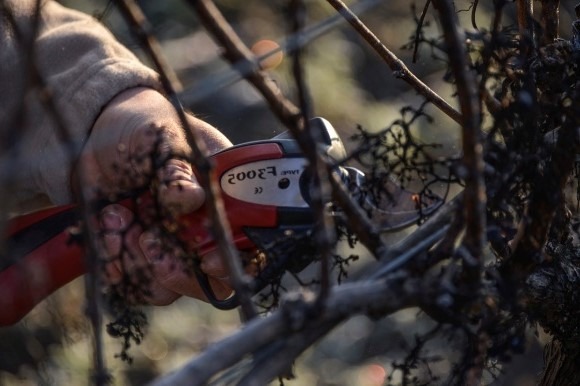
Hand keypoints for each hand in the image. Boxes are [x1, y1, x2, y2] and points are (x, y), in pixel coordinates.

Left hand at [77, 87, 232, 304]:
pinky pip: (131, 283)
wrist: (98, 131)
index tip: (206, 259)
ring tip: (117, 219)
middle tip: (148, 240)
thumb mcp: (163, 137)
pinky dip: (115, 264)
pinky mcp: (136, 256)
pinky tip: (106, 226)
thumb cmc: (146, 127)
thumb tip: (192, 199)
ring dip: (139, 265)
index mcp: (225, 201)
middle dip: (178, 272)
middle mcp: (202, 232)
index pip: (247, 244)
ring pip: (168, 289)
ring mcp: (170, 247)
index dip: (235, 260)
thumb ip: (177, 168)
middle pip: (211, 282)